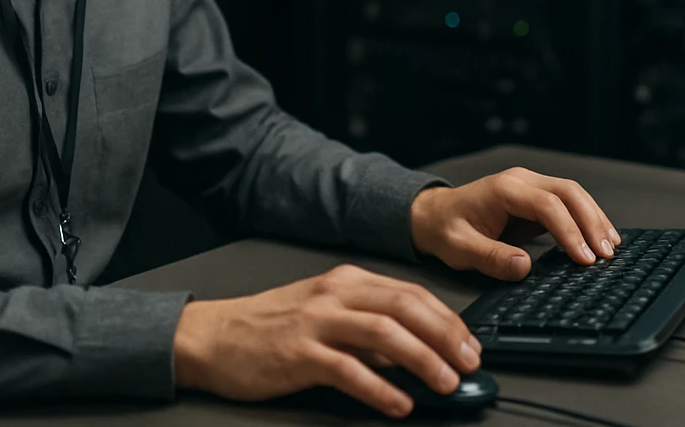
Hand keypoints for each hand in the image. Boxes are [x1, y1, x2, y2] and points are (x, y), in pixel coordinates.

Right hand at [172, 263, 481, 417]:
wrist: (213, 336)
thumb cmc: (271, 325)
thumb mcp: (326, 311)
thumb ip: (368, 325)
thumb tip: (416, 349)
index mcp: (348, 281)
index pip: (411, 293)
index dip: (448, 319)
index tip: (470, 343)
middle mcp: (336, 294)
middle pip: (406, 308)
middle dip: (446, 336)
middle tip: (469, 363)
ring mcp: (317, 322)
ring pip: (385, 334)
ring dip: (423, 360)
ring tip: (445, 383)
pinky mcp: (299, 354)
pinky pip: (349, 371)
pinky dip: (380, 388)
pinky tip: (399, 403)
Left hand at [410, 166, 621, 280]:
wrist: (433, 215)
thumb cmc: (445, 229)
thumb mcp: (460, 249)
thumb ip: (491, 257)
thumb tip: (525, 266)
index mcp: (504, 189)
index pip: (548, 205)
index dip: (569, 231)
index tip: (584, 258)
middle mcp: (522, 181)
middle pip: (569, 192)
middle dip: (592, 221)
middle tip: (606, 254)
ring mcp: (531, 187)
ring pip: (573, 195)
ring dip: (595, 219)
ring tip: (611, 247)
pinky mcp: (536, 199)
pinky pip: (568, 204)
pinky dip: (587, 219)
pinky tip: (599, 238)